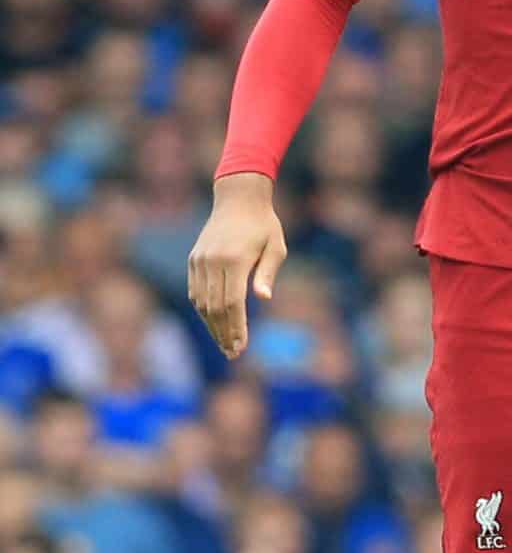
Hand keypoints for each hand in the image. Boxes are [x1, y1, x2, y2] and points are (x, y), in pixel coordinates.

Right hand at [188, 173, 287, 358]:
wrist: (238, 199)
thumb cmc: (264, 224)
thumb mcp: (276, 246)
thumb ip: (268, 273)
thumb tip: (264, 299)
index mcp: (236, 259)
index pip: (232, 303)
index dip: (236, 328)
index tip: (241, 347)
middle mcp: (213, 262)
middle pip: (215, 308)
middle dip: (224, 333)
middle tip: (233, 353)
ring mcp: (200, 261)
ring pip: (201, 303)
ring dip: (212, 326)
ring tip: (224, 344)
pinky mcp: (194, 260)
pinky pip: (195, 292)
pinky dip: (203, 310)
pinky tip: (214, 323)